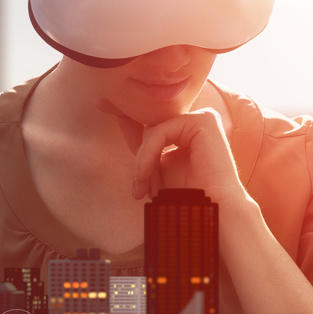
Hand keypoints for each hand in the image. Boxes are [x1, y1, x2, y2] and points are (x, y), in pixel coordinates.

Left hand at [97, 99, 246, 202]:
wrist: (212, 209)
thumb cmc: (189, 194)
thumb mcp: (158, 166)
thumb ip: (143, 143)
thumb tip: (121, 115)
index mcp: (190, 128)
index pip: (154, 121)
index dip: (127, 114)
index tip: (100, 104)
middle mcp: (198, 119)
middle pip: (152, 125)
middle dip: (139, 155)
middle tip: (138, 187)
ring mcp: (203, 117)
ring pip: (153, 129)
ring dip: (143, 161)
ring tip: (144, 188)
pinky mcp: (203, 120)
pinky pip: (160, 132)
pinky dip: (148, 155)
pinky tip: (148, 175)